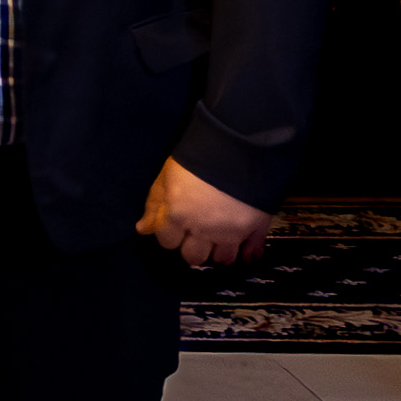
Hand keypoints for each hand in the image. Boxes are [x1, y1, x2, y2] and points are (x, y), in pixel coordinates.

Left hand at [139, 159, 273, 271]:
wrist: (239, 142)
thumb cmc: (197, 156)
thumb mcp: (167, 175)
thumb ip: (154, 203)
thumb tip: (143, 229)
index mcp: (178, 216)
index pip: (168, 242)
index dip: (171, 233)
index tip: (177, 224)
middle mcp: (203, 230)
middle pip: (194, 256)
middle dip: (194, 246)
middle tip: (198, 232)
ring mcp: (231, 232)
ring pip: (223, 258)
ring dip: (220, 250)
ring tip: (221, 236)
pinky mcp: (257, 227)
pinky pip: (253, 252)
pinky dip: (249, 252)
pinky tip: (246, 250)